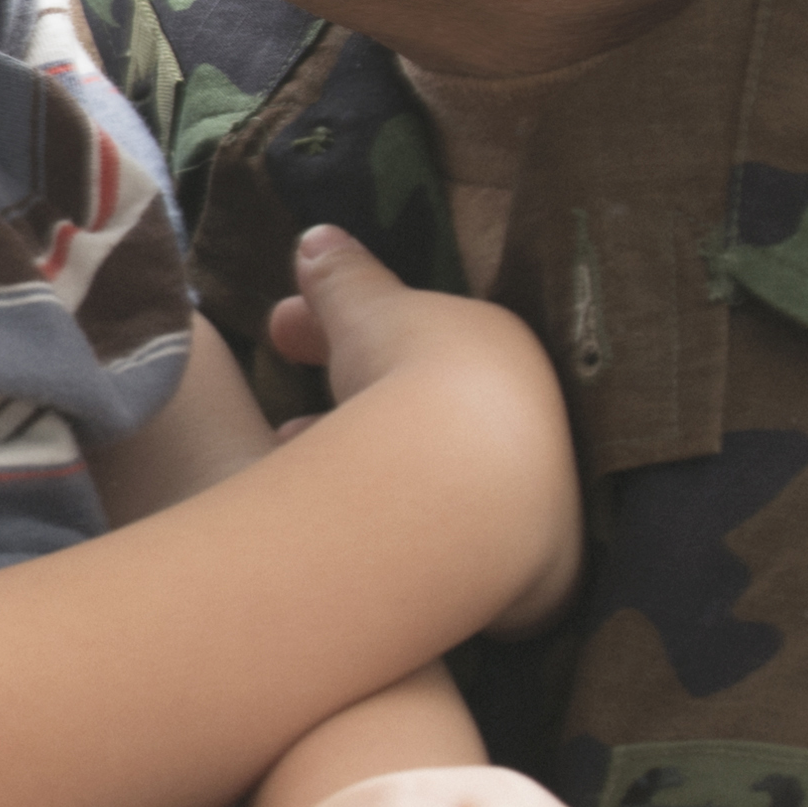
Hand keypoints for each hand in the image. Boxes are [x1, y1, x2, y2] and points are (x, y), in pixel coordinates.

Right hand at [262, 227, 582, 635]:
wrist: (469, 485)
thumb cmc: (423, 374)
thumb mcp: (368, 307)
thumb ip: (344, 274)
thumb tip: (317, 238)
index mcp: (497, 348)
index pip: (415, 335)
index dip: (342, 329)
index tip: (283, 336)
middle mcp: (522, 416)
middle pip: (423, 409)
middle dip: (349, 406)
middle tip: (283, 422)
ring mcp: (524, 494)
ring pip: (429, 473)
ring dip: (356, 465)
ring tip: (290, 473)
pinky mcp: (517, 568)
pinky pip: (436, 532)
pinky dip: (384, 520)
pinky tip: (341, 529)